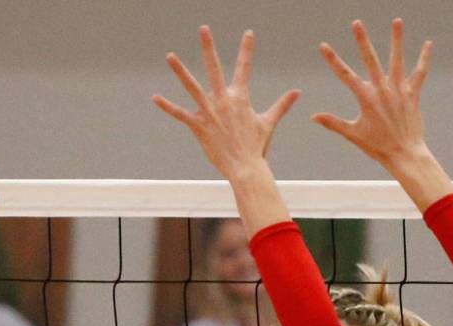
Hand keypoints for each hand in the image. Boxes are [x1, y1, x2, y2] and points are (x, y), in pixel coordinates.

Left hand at [153, 26, 300, 178]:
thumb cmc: (256, 147)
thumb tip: (298, 92)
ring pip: (193, 87)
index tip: (248, 33)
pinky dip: (167, 107)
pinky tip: (155, 97)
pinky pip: (180, 114)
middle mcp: (223, 101)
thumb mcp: (268, 123)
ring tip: (170, 55)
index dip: (247, 50)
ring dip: (180, 71)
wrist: (245, 168)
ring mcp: (209, 112)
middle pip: (214, 69)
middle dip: (209, 48)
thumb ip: (282, 105)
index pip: (244, 68)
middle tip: (204, 29)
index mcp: (240, 98)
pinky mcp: (199, 126)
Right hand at [312, 18, 432, 171]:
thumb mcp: (353, 134)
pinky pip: (420, 72)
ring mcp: (399, 90)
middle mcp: (383, 90)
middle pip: (371, 60)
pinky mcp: (413, 94)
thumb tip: (313, 117)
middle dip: (362, 41)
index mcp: (366, 99)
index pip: (345, 75)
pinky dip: (424, 58)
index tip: (324, 46)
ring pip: (398, 60)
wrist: (404, 154)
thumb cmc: (378, 147)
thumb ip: (333, 122)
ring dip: (397, 40)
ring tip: (397, 20)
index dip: (333, 60)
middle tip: (356, 23)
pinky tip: (427, 44)